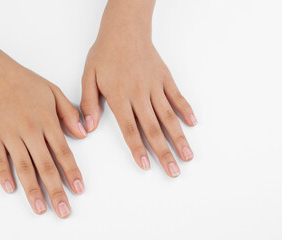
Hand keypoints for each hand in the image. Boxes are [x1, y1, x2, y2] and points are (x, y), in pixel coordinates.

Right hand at [0, 48, 86, 217]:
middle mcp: (30, 132)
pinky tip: (11, 190)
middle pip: (45, 166)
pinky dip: (4, 176)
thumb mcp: (53, 91)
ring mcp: (10, 136)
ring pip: (24, 168)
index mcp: (47, 122)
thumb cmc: (24, 82)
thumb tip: (84, 133)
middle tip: (64, 210)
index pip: (63, 153)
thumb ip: (69, 113)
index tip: (79, 189)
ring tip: (41, 208)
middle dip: (56, 190)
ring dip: (33, 190)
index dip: (72, 173)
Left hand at [80, 0, 196, 176]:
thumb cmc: (105, 53)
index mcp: (120, 96)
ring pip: (168, 116)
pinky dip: (185, 110)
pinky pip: (177, 96)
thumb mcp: (89, 76)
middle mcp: (139, 94)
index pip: (130, 129)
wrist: (124, 29)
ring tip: (188, 155)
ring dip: (179, 137)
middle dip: (164, 152)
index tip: (146, 166)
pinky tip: (193, 124)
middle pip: (153, 128)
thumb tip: (88, 128)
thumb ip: (89, 103)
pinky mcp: (165, 78)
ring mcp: (155, 86)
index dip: (138, 149)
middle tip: (173, 171)